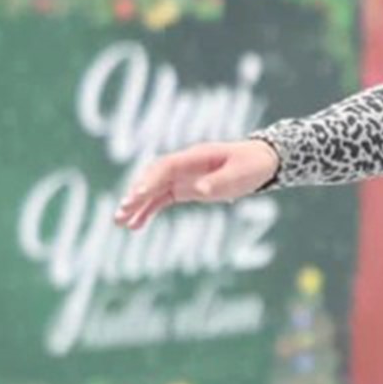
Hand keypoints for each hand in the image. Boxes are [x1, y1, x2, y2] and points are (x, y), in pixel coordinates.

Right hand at [115, 138, 278, 230]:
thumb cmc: (252, 165)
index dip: (150, 180)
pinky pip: (161, 199)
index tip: (137, 195)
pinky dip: (148, 211)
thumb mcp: (241, 174)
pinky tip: (135, 226)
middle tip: (122, 211)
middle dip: (137, 193)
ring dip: (136, 204)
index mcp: (196, 157)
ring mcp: (182, 176)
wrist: (262, 161)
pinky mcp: (185, 188)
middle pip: (153, 176)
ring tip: (120, 222)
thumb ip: (221, 182)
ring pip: (153, 189)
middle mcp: (184, 165)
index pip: (166, 166)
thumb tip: (200, 190)